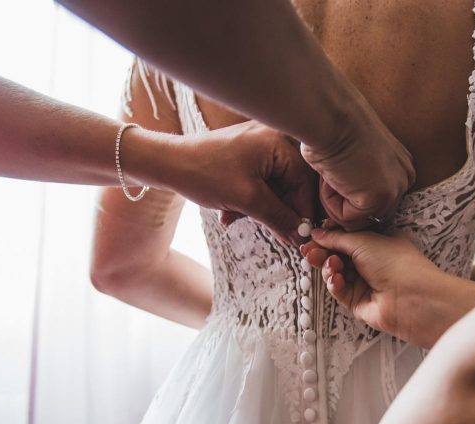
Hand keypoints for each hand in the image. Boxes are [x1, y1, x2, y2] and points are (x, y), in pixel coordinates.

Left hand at [163, 121, 317, 241]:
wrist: (168, 163)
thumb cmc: (205, 174)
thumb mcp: (247, 200)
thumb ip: (279, 218)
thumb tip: (301, 235)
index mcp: (279, 142)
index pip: (305, 181)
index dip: (302, 211)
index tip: (298, 235)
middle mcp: (273, 138)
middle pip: (291, 185)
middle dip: (275, 210)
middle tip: (269, 232)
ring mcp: (260, 144)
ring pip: (275, 187)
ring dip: (259, 208)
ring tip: (235, 216)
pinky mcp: (247, 153)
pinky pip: (261, 181)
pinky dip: (249, 200)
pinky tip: (231, 211)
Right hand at [300, 228, 474, 348]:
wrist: (412, 297)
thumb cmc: (398, 264)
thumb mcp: (363, 240)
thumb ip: (336, 238)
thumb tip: (318, 233)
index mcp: (378, 243)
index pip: (347, 238)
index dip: (329, 237)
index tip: (313, 236)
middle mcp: (372, 263)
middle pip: (338, 255)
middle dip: (323, 252)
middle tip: (310, 251)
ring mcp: (366, 283)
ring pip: (336, 273)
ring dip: (329, 268)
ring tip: (331, 264)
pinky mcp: (359, 302)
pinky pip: (339, 290)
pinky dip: (335, 284)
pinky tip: (337, 279)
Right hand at [301, 102, 414, 230]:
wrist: (330, 115)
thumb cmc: (334, 126)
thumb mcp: (356, 156)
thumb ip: (358, 180)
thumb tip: (344, 213)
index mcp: (401, 166)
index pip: (377, 203)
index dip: (350, 197)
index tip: (337, 175)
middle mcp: (404, 178)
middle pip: (370, 215)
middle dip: (345, 201)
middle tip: (333, 173)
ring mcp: (394, 189)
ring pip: (357, 219)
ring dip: (336, 201)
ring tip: (333, 171)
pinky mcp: (379, 198)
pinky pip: (347, 219)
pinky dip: (331, 201)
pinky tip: (333, 175)